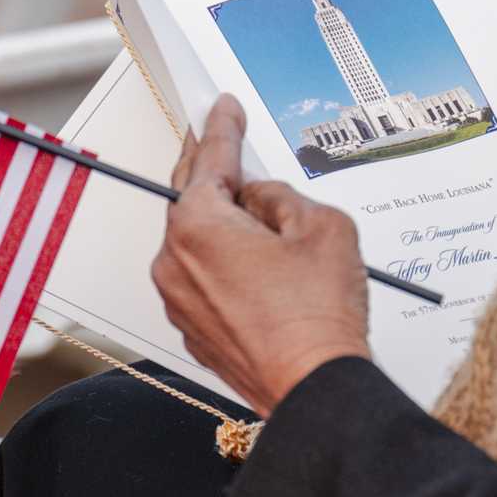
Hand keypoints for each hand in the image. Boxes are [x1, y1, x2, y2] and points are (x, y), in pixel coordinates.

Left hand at [151, 95, 370, 417]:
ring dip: (225, 225)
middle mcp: (175, 262)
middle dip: (212, 170)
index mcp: (198, 226)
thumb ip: (282, 196)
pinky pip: (205, 279)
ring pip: (199, 242)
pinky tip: (263, 269)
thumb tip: (260, 198)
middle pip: (192, 200)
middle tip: (224, 141)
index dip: (221, 127)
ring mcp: (179, 301)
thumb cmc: (318, 316)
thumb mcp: (321, 226)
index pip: (209, 160)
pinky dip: (226, 265)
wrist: (314, 390)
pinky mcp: (193, 330)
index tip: (221, 107)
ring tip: (269, 225)